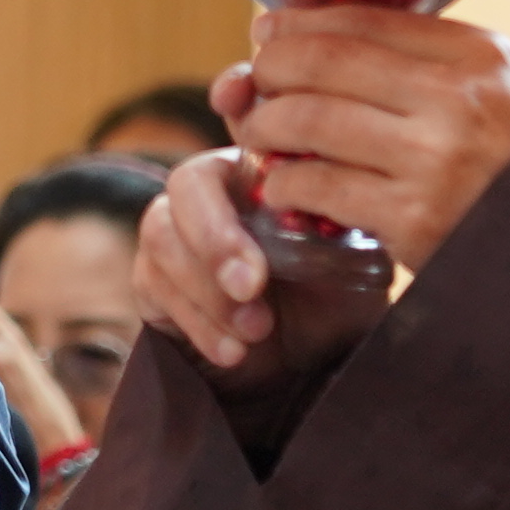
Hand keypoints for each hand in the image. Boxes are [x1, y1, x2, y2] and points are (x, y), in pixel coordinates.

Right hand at [138, 148, 387, 389]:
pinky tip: (234, 352)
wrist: (312, 360)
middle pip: (184, 188)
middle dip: (215, 241)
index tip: (263, 248)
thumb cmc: (336, 298)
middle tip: (250, 288)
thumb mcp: (356, 264)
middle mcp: (209, 193)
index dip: (233, 195)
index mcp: (258, 172)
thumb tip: (329, 207)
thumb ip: (344, 230)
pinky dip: (197, 325)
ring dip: (207, 291)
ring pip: (161, 238)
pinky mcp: (154, 285)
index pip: (232, 149)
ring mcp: (173, 236)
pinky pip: (154, 290)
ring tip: (257, 331)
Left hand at [228, 8, 509, 274]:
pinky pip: (316, 185)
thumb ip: (429, 57)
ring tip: (261, 135)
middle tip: (252, 86)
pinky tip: (283, 186)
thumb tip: (315, 31)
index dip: (297, 25)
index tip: (265, 36)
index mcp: (480, 53)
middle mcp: (458, 96)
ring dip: (265, 126)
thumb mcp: (503, 88)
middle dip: (269, 71)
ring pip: (307, 120)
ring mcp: (434, 159)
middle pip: (322, 61)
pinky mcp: (412, 219)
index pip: (363, 20)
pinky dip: (283, 182)